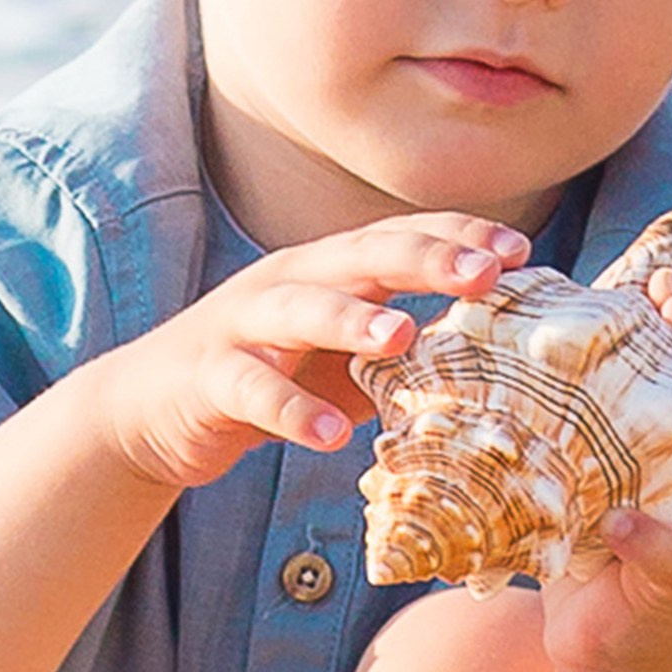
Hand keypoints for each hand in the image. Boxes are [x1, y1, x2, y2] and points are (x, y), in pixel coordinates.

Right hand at [94, 214, 531, 494]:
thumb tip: (503, 357)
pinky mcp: (208, 378)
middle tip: (484, 273)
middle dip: (424, 258)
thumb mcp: (344, 358)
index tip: (520, 254)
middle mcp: (288, 281)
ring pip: (301, 308)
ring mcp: (243, 325)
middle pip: (360, 255)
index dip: (457, 237)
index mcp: (329, 269)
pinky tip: (332, 435)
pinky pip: (252, 390)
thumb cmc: (270, 377)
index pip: (400, 236)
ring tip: (403, 336)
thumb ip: (408, 349)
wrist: (150, 409)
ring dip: (352, 320)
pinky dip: (292, 411)